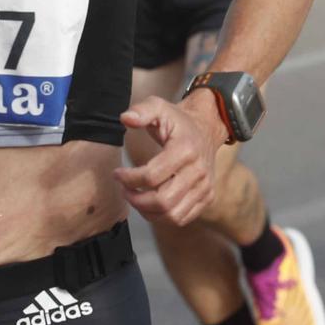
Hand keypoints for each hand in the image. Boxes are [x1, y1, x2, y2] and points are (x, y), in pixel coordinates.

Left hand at [114, 92, 222, 224]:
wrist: (206, 128)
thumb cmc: (178, 120)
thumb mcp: (159, 106)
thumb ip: (142, 111)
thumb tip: (125, 118)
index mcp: (185, 150)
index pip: (151, 176)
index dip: (128, 179)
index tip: (117, 173)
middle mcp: (199, 172)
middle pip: (162, 201)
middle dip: (136, 199)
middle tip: (124, 189)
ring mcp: (205, 187)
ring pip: (172, 215)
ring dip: (147, 211)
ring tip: (135, 197)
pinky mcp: (208, 197)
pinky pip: (182, 218)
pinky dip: (162, 216)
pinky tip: (150, 203)